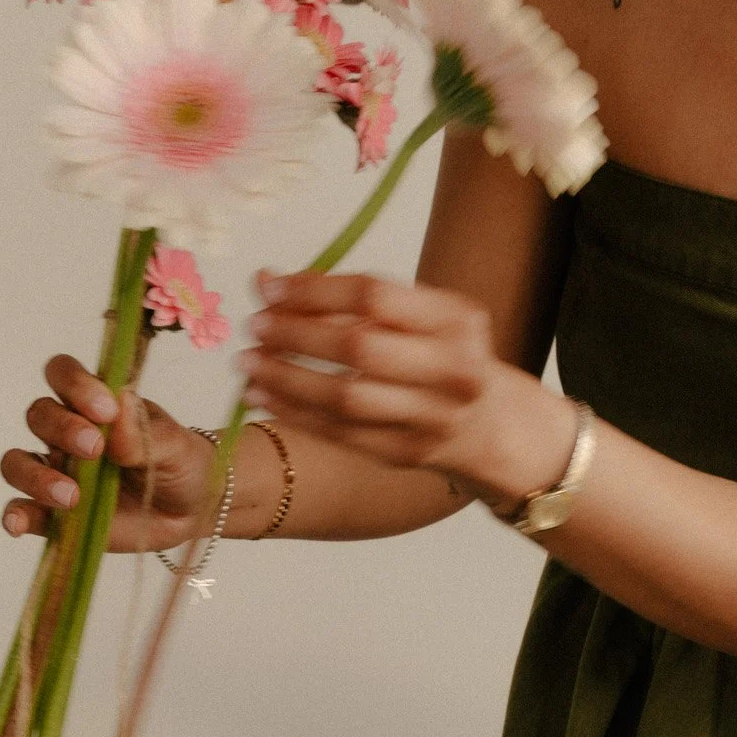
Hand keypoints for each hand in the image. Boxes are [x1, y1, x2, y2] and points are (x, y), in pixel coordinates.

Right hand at [0, 356, 215, 552]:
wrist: (191, 511)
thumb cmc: (180, 464)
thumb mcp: (174, 446)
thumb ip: (143, 432)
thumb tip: (118, 403)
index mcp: (94, 404)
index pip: (64, 375)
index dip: (75, 385)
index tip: (105, 409)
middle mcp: (67, 434)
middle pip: (39, 415)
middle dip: (62, 429)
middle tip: (95, 449)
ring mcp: (58, 473)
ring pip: (19, 463)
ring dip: (36, 476)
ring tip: (71, 496)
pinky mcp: (56, 515)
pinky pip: (24, 512)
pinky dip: (15, 516)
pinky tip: (17, 525)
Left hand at [238, 271, 576, 508]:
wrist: (487, 424)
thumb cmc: (442, 356)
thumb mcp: (419, 316)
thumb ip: (351, 298)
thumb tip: (266, 280)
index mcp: (458, 321)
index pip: (374, 296)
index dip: (314, 290)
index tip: (269, 286)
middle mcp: (452, 372)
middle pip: (358, 348)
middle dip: (296, 334)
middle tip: (255, 326)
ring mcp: (430, 420)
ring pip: (343, 398)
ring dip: (285, 378)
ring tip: (248, 364)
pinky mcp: (405, 455)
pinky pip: (338, 433)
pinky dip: (293, 412)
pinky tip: (262, 396)